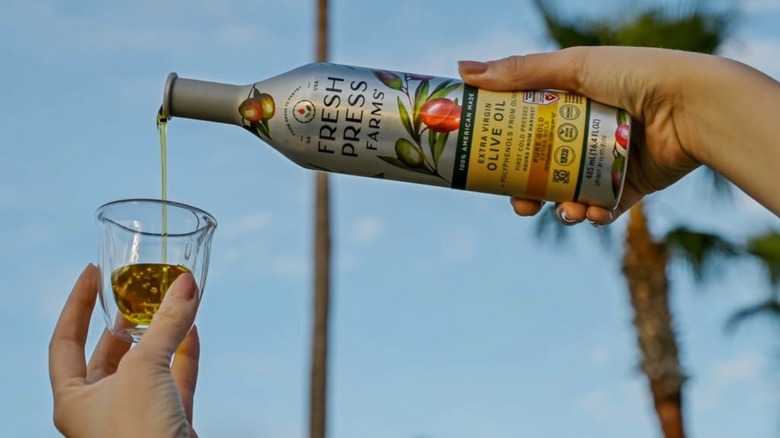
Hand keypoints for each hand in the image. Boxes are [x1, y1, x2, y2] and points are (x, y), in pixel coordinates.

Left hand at [49, 264, 199, 437]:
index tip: (92, 274)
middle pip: (108, 353)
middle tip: (139, 288)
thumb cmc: (138, 433)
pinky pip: (175, 381)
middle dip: (125, 319)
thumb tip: (185, 284)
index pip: (64, 341)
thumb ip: (165, 324)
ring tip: (171, 302)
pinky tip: (194, 329)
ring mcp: (136, 416)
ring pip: (147, 366)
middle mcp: (101, 408)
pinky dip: (185, 354)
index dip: (75, 305)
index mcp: (73, 399)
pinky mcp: (169, 424)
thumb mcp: (145, 369)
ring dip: (161, 334)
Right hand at [459, 46, 779, 223]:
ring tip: (565, 211)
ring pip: (569, 194)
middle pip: (542, 169)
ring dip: (561, 207)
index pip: (526, 128)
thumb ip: (519, 71)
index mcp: (571, 102)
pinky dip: (594, 215)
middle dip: (528, 191)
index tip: (484, 162)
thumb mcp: (573, 66)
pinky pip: (603, 209)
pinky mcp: (630, 186)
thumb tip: (463, 69)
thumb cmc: (636, 75)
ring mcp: (608, 161)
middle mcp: (586, 132)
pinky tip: (591, 214)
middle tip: (521, 204)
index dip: (504, 148)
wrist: (694, 106)